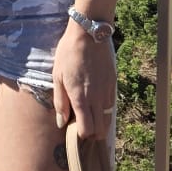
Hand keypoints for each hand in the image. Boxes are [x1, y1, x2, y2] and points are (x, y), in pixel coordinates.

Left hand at [51, 19, 115, 138]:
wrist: (89, 35)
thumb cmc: (68, 55)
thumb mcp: (58, 77)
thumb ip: (60, 103)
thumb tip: (61, 123)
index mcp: (81, 99)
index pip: (87, 131)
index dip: (80, 134)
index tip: (73, 129)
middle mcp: (96, 99)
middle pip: (100, 130)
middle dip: (92, 133)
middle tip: (82, 124)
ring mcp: (107, 92)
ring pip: (108, 119)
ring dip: (100, 123)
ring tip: (89, 115)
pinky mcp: (113, 84)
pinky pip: (111, 105)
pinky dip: (105, 110)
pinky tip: (96, 102)